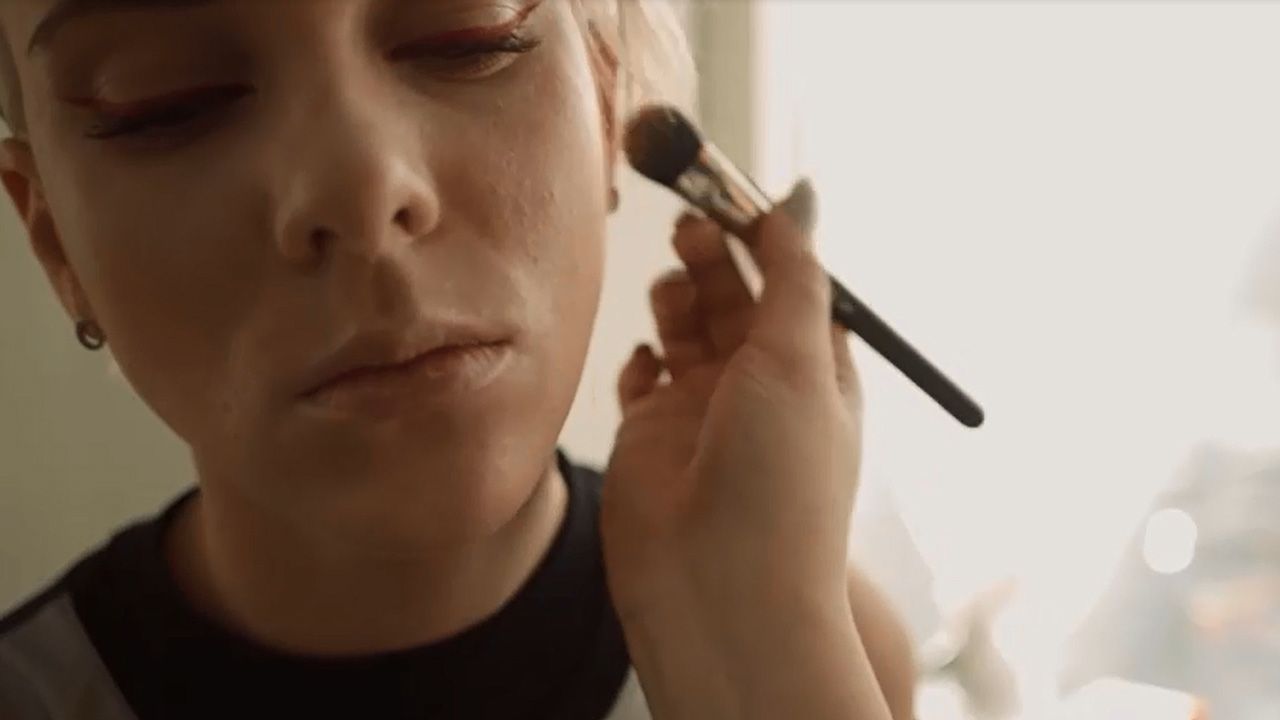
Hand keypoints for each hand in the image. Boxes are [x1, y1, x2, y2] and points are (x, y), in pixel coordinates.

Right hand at [601, 181, 881, 718]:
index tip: (733, 194)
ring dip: (680, 296)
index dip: (766, 238)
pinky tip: (649, 363)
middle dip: (715, 255)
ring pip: (687, 326)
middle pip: (735, 296)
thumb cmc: (780, 484)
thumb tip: (801, 196)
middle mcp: (759, 387)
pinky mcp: (652, 434)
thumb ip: (795, 274)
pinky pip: (644, 374)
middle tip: (692, 224)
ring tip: (674, 288)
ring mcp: (703, 410)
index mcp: (813, 370)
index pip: (792, 284)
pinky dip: (643, 356)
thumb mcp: (802, 360)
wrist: (717, 590)